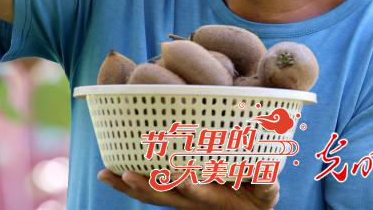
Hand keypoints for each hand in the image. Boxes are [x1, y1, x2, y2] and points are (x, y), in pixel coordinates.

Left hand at [98, 169, 279, 208]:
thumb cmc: (256, 194)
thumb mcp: (266, 191)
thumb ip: (265, 182)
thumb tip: (266, 170)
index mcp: (215, 199)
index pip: (202, 194)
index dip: (194, 189)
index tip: (187, 180)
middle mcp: (191, 202)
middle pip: (167, 197)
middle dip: (149, 186)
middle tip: (131, 175)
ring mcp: (177, 200)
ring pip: (150, 195)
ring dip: (130, 187)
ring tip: (108, 175)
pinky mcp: (169, 196)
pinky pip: (144, 193)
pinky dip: (125, 185)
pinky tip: (106, 175)